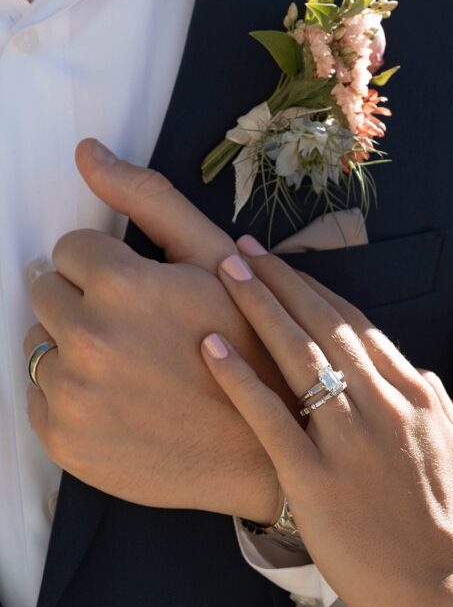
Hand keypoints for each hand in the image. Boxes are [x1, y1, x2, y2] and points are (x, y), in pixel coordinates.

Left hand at [24, 139, 291, 522]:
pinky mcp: (64, 442)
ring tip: (128, 373)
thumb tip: (86, 153)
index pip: (70, 250)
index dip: (108, 269)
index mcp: (124, 288)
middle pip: (45, 293)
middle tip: (135, 335)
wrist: (261, 454)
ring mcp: (72, 398)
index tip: (139, 296)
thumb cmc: (248, 352)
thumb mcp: (216, 265)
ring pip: (39, 346)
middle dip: (84, 303)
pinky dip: (67, 398)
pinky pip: (38, 398)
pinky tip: (116, 405)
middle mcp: (89, 342)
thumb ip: (150, 201)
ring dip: (70, 350)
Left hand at [200, 248, 452, 606]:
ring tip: (225, 271)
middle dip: (282, 281)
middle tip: (244, 249)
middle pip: (324, 326)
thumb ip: (438, 405)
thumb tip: (419, 371)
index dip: (318, 291)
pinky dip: (239, 377)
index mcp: (413, 397)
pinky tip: (211, 346)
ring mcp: (346, 439)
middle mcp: (380, 405)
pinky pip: (270, 417)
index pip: (359, 327)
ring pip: (298, 356)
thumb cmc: (451, 528)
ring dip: (259, 307)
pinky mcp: (313, 477)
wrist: (445, 587)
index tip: (288, 267)